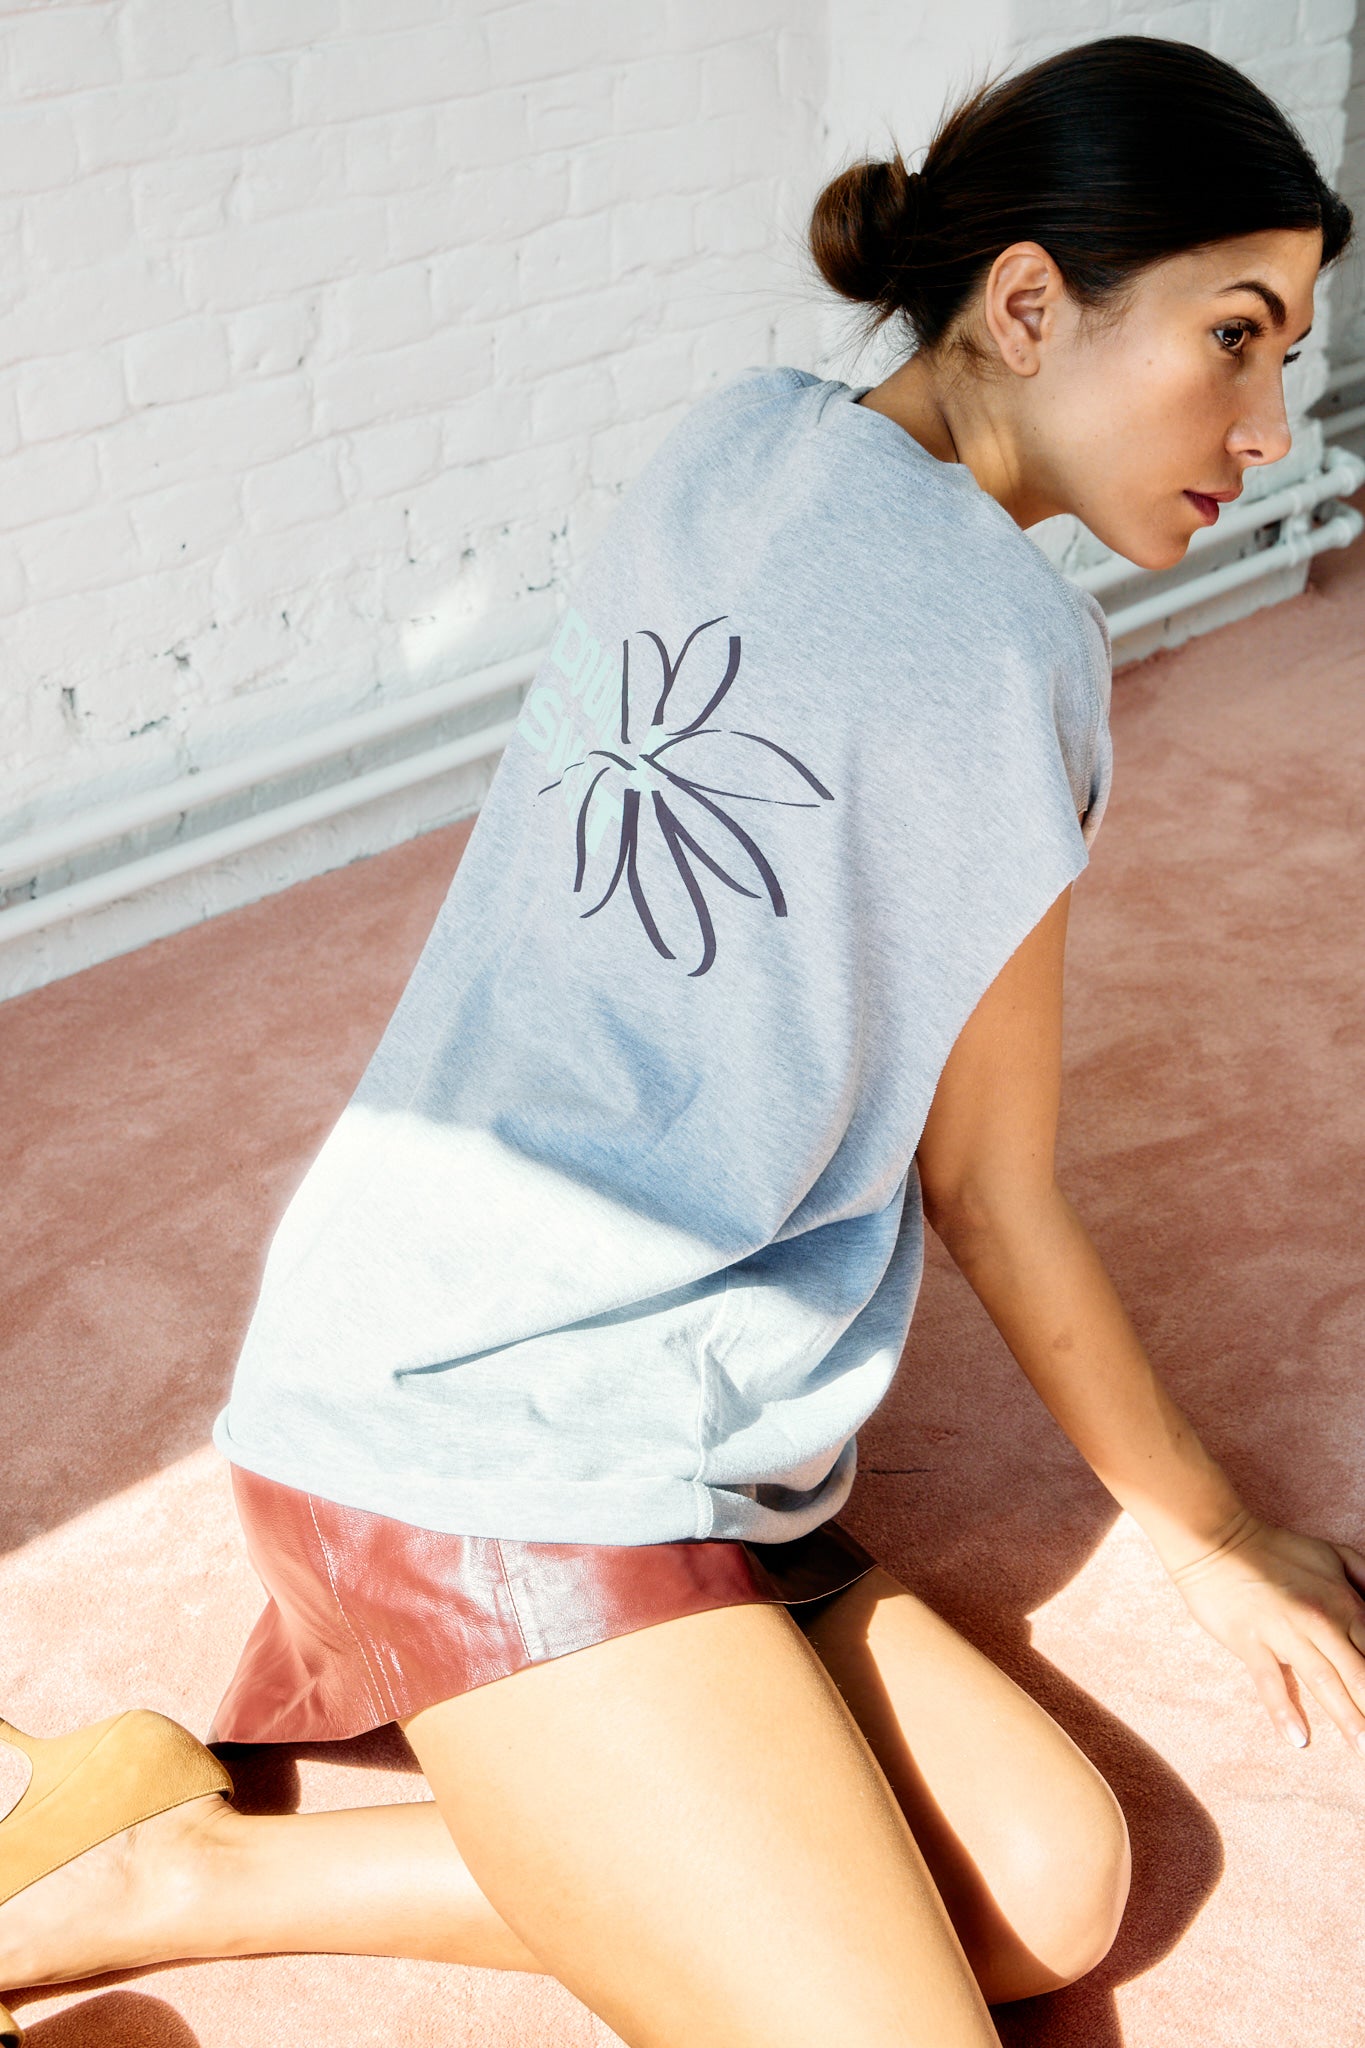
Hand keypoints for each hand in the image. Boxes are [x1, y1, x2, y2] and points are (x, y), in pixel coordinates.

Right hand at [1166, 1508, 1364, 1752]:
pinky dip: (1284, 1710)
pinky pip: (1270, 1680)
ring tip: (1363, 1751)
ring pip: (1324, 1682)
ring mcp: (1284, 1633)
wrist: (1214, 1538)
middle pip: (1360, 1675)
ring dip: (1347, 1718)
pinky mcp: (1251, 1642)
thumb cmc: (1274, 1548)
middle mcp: (1321, 1621)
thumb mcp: (1333, 1554)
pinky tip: (1298, 1738)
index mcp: (1345, 1602)